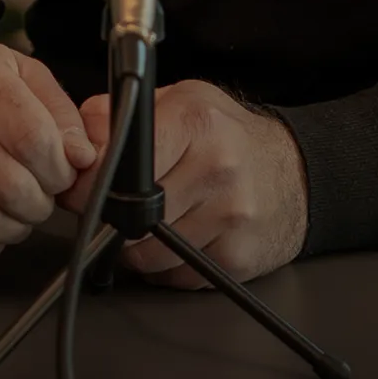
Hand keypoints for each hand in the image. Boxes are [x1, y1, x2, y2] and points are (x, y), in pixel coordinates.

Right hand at [0, 42, 96, 259]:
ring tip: (19, 217)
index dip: (58, 168)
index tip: (62, 175)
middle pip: (8, 182)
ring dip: (12, 227)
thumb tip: (82, 156)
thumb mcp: (14, 73)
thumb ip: (57, 110)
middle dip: (38, 204)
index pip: (33, 137)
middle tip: (42, 200)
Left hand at [58, 80, 308, 289]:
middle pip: (131, 216)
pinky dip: (169, 266)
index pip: (124, 163)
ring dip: (140, 247)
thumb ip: (125, 114)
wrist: (297, 174)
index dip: (95, 183)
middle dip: (116, 217)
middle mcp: (218, 166)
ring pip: (148, 255)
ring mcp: (231, 215)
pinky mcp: (238, 258)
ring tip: (159, 220)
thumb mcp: (182, 102)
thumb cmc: (231, 137)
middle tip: (122, 206)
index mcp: (197, 121)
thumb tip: (80, 142)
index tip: (82, 190)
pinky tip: (186, 238)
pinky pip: (176, 277)